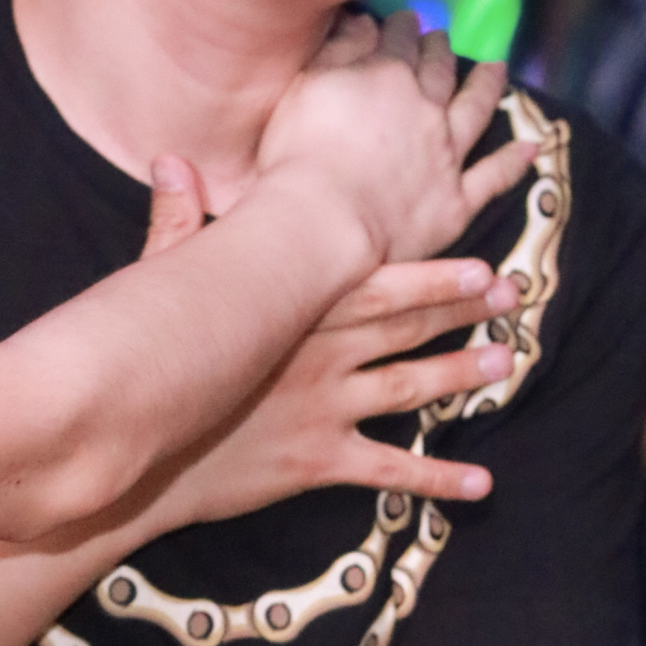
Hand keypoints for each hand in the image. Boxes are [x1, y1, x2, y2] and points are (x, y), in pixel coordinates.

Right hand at [141, 162, 517, 512]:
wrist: (131, 451)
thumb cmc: (145, 366)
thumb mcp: (156, 289)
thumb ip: (176, 226)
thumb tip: (167, 160)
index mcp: (289, 314)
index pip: (375, 286)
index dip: (434, 276)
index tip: (483, 263)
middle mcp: (317, 357)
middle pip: (405, 329)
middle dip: (463, 311)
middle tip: (514, 297)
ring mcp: (322, 411)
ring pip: (408, 389)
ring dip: (460, 375)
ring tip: (506, 362)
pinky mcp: (317, 462)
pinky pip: (389, 472)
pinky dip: (438, 479)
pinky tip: (481, 485)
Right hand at [256, 9, 533, 264]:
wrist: (322, 221)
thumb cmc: (299, 154)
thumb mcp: (308, 85)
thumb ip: (340, 49)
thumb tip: (364, 20)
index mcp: (387, 76)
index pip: (398, 41)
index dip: (402, 27)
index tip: (405, 19)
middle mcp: (426, 108)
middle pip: (438, 70)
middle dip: (440, 50)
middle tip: (442, 37)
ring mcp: (446, 154)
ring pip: (475, 111)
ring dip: (487, 88)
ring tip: (497, 69)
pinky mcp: (454, 201)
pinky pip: (492, 178)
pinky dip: (513, 162)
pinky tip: (530, 148)